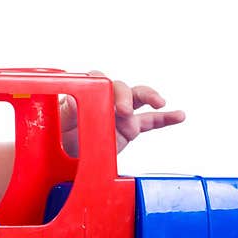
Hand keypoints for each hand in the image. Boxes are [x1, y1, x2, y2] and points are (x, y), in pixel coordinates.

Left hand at [60, 71, 185, 155]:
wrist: (63, 158)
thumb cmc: (57, 136)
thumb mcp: (59, 124)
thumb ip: (67, 111)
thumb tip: (72, 100)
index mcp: (85, 92)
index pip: (97, 79)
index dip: (103, 83)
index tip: (105, 92)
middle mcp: (105, 98)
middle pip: (120, 87)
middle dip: (124, 96)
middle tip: (122, 111)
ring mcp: (120, 112)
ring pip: (138, 98)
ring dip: (150, 97)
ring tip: (160, 102)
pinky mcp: (130, 128)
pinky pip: (151, 121)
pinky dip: (165, 118)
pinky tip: (179, 115)